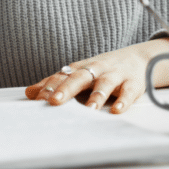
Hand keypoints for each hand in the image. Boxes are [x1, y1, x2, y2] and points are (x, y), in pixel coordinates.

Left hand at [24, 38, 168, 113]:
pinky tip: (117, 110)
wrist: (139, 58)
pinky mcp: (133, 83)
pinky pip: (128, 92)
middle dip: (68, 88)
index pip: (63, 76)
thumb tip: (29, 92)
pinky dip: (123, 101)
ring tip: (89, 109)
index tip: (38, 97)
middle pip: (80, 77)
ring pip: (105, 84)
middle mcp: (97, 70)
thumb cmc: (104, 69)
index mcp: (81, 68)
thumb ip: (56, 83)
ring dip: (97, 96)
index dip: (50, 86)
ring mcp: (116, 75)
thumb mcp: (80, 73)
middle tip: (56, 101)